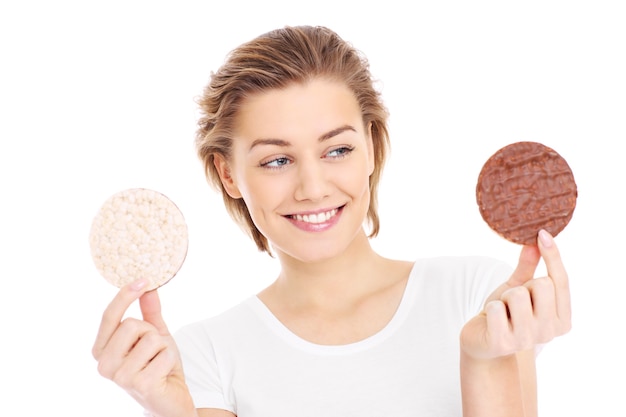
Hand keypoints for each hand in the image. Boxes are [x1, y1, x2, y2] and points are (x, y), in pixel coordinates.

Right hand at [92, 279, 195, 416]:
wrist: (171, 400)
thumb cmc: (159, 366)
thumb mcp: (156, 335)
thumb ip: (150, 312)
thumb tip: (148, 287)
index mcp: (102, 350)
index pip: (109, 316)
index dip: (124, 295)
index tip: (143, 279)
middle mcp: (104, 365)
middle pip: (131, 324)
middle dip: (151, 332)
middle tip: (154, 349)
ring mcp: (120, 377)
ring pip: (150, 338)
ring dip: (163, 347)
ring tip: (158, 363)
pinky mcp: (140, 385)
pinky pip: (164, 354)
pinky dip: (170, 360)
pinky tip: (164, 373)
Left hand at [460, 229, 571, 359]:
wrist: (481, 342)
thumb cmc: (504, 314)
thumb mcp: (518, 289)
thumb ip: (528, 269)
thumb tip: (535, 241)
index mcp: (562, 320)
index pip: (562, 282)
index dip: (553, 256)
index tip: (542, 233)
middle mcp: (549, 332)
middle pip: (542, 285)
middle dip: (522, 286)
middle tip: (512, 301)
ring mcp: (527, 340)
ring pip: (518, 295)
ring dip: (504, 298)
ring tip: (503, 311)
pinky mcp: (503, 343)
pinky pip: (496, 308)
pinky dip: (490, 309)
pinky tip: (491, 321)